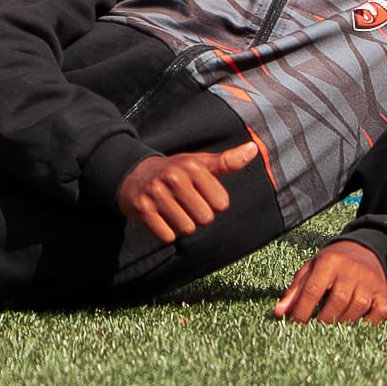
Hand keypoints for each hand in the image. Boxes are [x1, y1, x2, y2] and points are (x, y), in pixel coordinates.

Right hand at [114, 146, 237, 243]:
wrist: (132, 174)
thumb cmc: (174, 172)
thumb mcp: (199, 162)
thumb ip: (228, 161)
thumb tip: (254, 148)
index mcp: (192, 166)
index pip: (221, 203)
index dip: (213, 204)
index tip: (201, 195)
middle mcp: (174, 177)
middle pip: (205, 219)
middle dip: (198, 217)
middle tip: (185, 205)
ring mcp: (156, 193)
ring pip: (186, 229)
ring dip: (182, 225)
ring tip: (173, 210)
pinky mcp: (142, 209)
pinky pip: (167, 236)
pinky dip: (166, 232)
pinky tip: (160, 217)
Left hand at [270, 239, 386, 324]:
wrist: (363, 252)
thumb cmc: (331, 265)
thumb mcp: (310, 270)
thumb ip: (295, 291)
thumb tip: (279, 313)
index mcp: (329, 261)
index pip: (314, 289)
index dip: (303, 310)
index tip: (294, 325)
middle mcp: (352, 270)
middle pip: (338, 299)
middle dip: (324, 320)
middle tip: (314, 331)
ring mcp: (371, 281)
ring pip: (359, 306)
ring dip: (343, 323)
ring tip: (332, 331)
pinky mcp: (384, 293)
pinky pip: (380, 312)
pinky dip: (368, 324)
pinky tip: (355, 327)